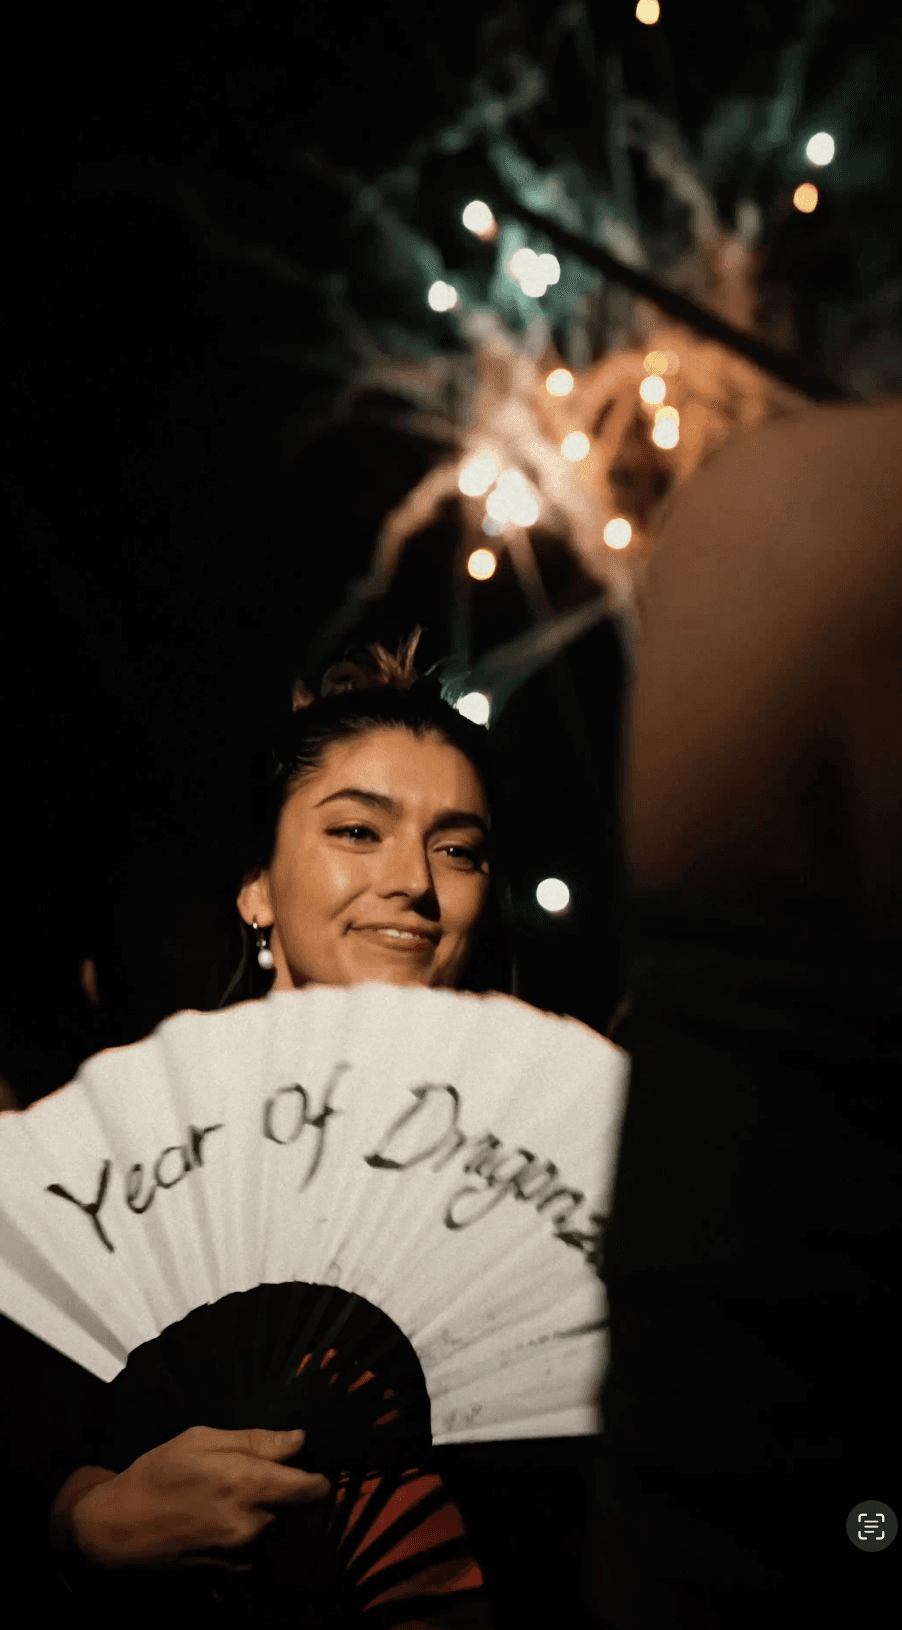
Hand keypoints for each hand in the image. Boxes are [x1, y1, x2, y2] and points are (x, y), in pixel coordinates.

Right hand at [70, 1425, 330, 1569]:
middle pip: (293, 1508)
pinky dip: (248, 1534)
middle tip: (256, 1477)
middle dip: (283, 1492)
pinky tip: (219, 1519)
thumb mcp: (201, 1440)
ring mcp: (240, 1551)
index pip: (311, 1488)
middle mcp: (251, 1522)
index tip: (310, 1468)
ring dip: (264, 1512)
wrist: (118, 1528)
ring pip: (273, 1526)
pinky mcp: (229, 1570)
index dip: (317, 1478)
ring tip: (230, 1496)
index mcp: (246, 1483)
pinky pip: (255, 1547)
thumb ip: (255, 1441)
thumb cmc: (157, 1473)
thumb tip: (299, 1440)